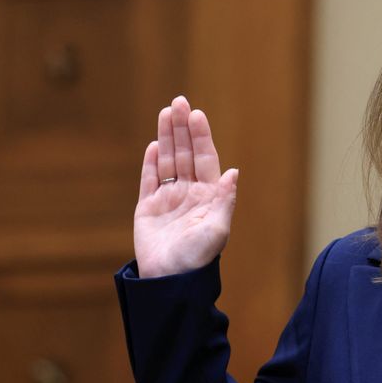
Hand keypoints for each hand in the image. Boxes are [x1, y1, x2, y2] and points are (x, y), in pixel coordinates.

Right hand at [133, 95, 238, 277]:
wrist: (170, 281)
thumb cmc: (198, 258)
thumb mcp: (218, 229)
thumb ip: (224, 199)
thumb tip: (234, 171)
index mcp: (208, 195)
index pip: (205, 158)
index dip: (200, 136)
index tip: (196, 114)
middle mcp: (189, 192)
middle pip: (184, 153)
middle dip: (181, 127)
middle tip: (178, 101)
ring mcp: (168, 199)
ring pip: (167, 161)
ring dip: (166, 137)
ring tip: (165, 112)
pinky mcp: (147, 208)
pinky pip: (149, 180)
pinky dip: (151, 162)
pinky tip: (154, 144)